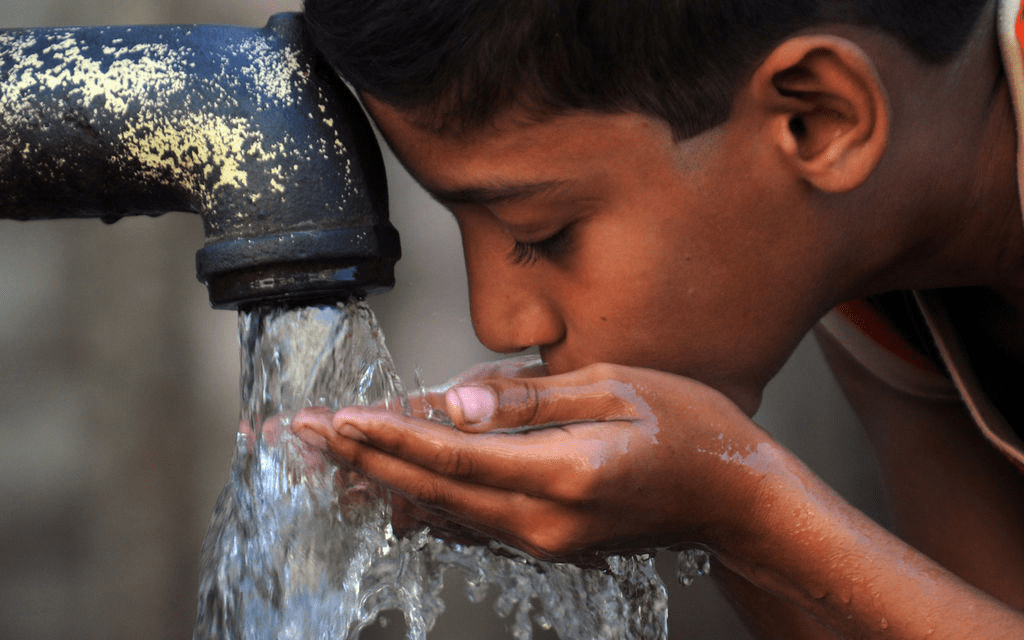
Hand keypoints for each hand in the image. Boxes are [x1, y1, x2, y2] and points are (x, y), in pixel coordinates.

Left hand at [293, 361, 774, 561]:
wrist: (737, 500)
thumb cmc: (691, 430)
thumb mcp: (616, 387)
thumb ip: (528, 398)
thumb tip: (456, 402)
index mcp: (564, 472)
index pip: (453, 454)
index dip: (388, 436)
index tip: (336, 420)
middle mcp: (545, 520)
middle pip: (431, 490)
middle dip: (362, 461)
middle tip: (302, 437)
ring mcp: (545, 541)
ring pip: (442, 513)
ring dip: (380, 484)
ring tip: (324, 463)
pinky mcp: (547, 543)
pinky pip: (469, 524)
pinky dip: (421, 506)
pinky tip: (387, 495)